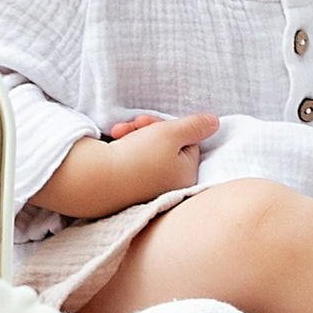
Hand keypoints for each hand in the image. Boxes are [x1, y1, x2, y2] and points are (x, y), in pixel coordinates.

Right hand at [34, 110, 220, 221]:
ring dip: (134, 136)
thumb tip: (215, 122)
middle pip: (168, 146)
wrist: (97, 178)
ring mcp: (149, 190)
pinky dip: (125, 150)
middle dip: (149, 130)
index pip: (187, 142)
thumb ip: (195, 125)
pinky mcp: (130, 190)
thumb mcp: (171, 133)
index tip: (148, 123)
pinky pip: (134, 163)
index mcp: (186, 176)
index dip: (169, 127)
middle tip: (133, 125)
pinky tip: (113, 144)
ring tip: (118, 133)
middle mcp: (170, 187)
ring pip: (149, 152)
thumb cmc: (139, 156)